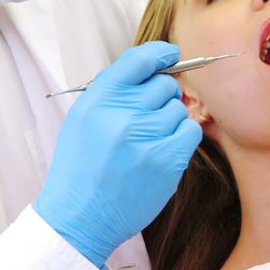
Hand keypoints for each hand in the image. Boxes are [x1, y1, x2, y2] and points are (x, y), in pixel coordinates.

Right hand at [33, 42, 201, 268]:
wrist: (79, 216)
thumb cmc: (80, 167)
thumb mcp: (82, 119)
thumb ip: (112, 92)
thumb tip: (149, 69)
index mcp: (97, 99)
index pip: (138, 60)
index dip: (160, 54)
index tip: (170, 55)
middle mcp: (121, 113)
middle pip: (164, 85)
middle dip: (161, 97)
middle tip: (147, 119)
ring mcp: (145, 137)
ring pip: (178, 109)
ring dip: (170, 121)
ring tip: (149, 142)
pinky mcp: (166, 160)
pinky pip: (190, 131)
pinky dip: (182, 138)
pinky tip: (164, 151)